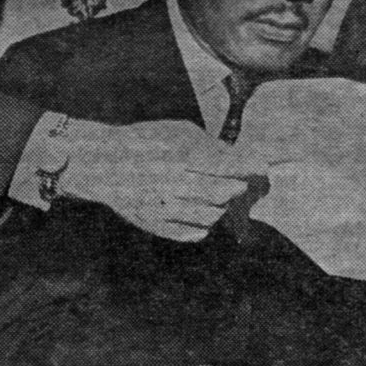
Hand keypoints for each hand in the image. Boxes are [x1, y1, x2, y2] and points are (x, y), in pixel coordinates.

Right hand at [62, 119, 268, 241]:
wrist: (102, 162)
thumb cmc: (145, 140)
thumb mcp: (177, 131)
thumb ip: (208, 144)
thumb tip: (238, 157)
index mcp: (179, 155)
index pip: (226, 165)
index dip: (249, 167)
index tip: (262, 167)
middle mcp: (172, 183)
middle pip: (222, 193)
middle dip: (237, 187)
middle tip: (241, 184)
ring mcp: (162, 207)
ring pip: (210, 217)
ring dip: (221, 208)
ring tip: (219, 198)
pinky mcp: (154, 225)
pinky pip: (192, 234)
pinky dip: (204, 226)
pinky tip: (203, 213)